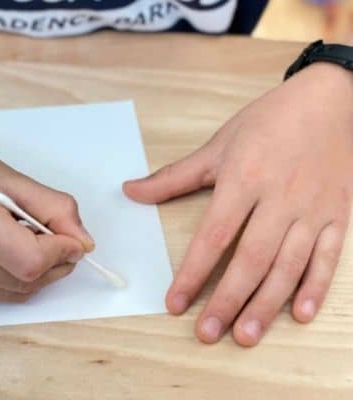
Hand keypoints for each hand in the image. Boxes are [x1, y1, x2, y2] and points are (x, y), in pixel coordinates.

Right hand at [0, 135, 93, 301]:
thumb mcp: (10, 176)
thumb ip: (53, 208)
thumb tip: (82, 242)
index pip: (31, 260)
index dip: (61, 252)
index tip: (73, 238)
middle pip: (26, 282)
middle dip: (55, 263)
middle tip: (57, 238)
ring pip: (16, 294)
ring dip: (38, 273)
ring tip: (26, 239)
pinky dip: (15, 278)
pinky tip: (6, 250)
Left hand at [124, 63, 352, 345]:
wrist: (330, 100)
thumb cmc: (268, 122)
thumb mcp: (217, 145)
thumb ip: (173, 176)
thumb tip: (130, 190)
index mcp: (244, 180)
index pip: (213, 237)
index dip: (193, 273)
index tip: (175, 303)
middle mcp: (279, 199)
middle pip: (251, 259)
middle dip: (227, 300)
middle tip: (207, 333)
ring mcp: (313, 210)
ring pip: (288, 265)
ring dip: (266, 304)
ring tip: (245, 335)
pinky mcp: (339, 215)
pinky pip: (329, 257)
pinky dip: (316, 287)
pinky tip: (300, 314)